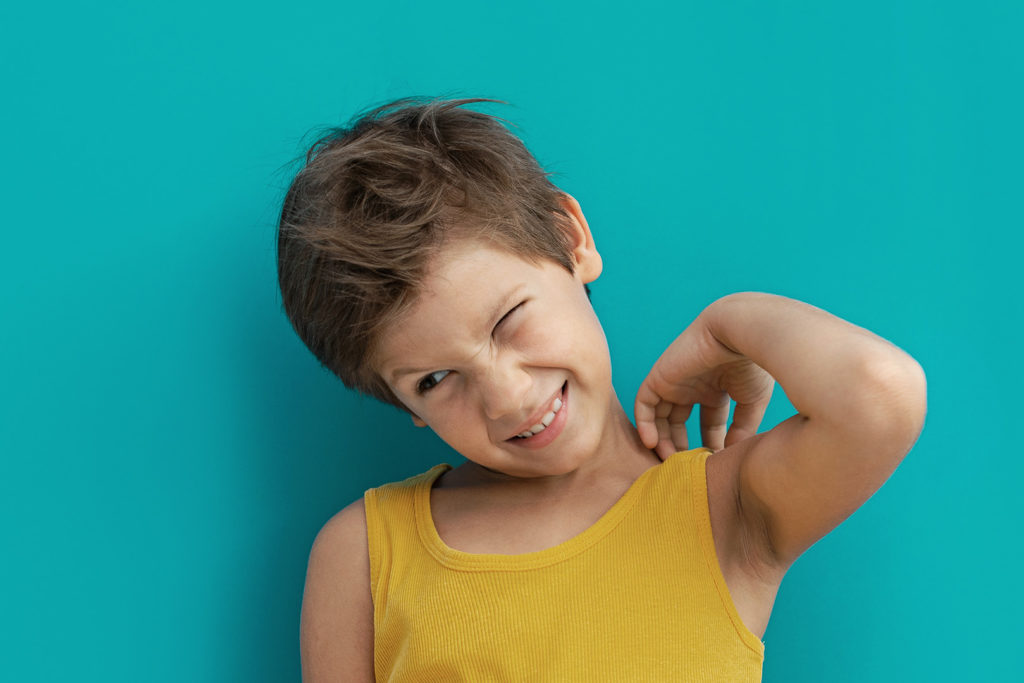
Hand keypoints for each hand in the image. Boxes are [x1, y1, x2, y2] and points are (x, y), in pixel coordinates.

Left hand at [634, 315, 774, 459]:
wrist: (738, 334)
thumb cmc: (752, 364)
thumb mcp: (752, 401)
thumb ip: (743, 428)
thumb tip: (733, 454)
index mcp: (717, 387)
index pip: (709, 422)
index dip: (710, 444)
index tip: (712, 464)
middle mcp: (694, 385)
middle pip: (679, 422)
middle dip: (681, 446)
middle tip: (684, 469)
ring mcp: (675, 381)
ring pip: (660, 416)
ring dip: (662, 440)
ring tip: (668, 463)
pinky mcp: (659, 377)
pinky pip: (645, 405)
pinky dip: (645, 425)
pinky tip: (653, 445)